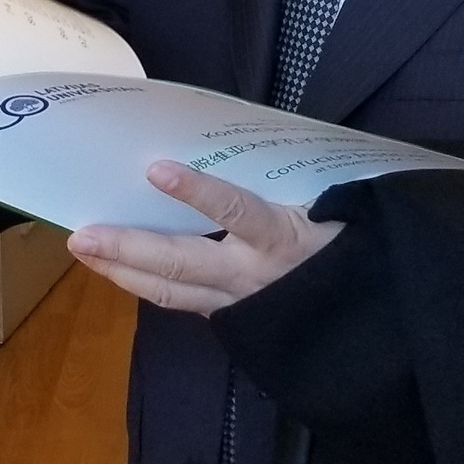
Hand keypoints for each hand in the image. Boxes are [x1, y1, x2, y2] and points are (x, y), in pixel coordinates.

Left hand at [67, 162, 342, 314]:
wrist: (383, 309)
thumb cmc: (354, 239)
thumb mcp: (331, 201)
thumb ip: (285, 179)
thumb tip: (231, 143)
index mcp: (285, 238)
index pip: (238, 211)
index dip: (198, 193)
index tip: (158, 170)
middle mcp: (257, 275)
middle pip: (184, 262)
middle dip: (128, 248)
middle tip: (81, 235)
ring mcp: (244, 302)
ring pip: (174, 291)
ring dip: (125, 271)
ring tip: (85, 251)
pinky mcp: (239, 320)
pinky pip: (187, 302)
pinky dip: (150, 286)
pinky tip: (119, 271)